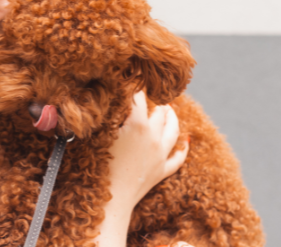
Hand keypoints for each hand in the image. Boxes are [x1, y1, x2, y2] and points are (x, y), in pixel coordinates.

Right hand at [108, 90, 186, 206]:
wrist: (108, 202)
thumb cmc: (95, 167)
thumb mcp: (97, 135)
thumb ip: (107, 114)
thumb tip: (111, 97)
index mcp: (137, 125)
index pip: (138, 97)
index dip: (134, 86)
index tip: (132, 79)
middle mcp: (153, 137)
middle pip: (160, 112)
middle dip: (155, 101)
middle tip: (151, 95)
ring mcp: (160, 155)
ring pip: (174, 131)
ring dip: (172, 118)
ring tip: (169, 109)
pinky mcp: (161, 172)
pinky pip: (178, 158)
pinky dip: (183, 148)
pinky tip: (186, 142)